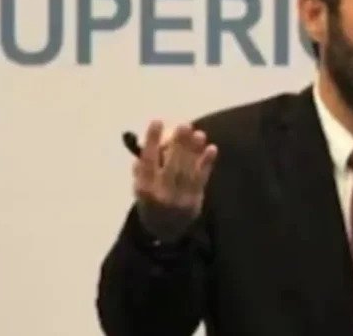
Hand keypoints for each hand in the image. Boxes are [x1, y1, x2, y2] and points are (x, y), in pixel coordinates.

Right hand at [132, 120, 217, 241]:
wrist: (164, 231)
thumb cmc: (151, 199)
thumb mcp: (140, 185)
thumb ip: (144, 165)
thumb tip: (154, 140)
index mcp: (144, 188)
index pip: (147, 161)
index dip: (152, 140)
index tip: (157, 121)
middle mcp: (161, 194)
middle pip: (171, 166)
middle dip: (178, 144)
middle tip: (184, 125)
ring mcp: (179, 199)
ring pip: (188, 171)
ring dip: (194, 151)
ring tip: (198, 133)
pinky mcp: (195, 201)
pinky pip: (201, 180)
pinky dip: (207, 164)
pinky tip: (212, 148)